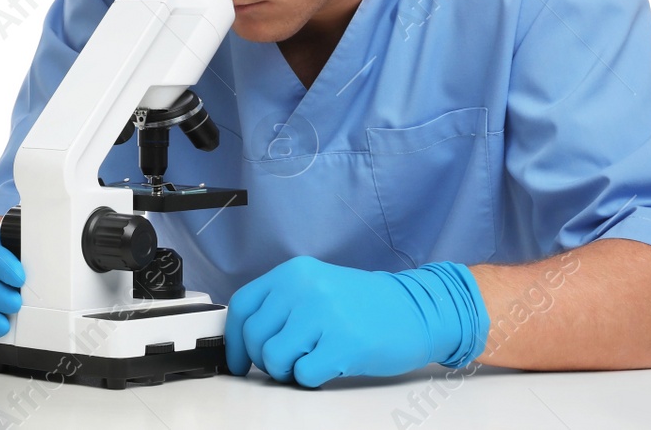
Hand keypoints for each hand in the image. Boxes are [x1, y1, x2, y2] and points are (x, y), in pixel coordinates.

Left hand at [224, 255, 488, 385]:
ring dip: (286, 371)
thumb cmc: (366, 305)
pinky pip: (303, 374)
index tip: (237, 360)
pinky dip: (310, 378)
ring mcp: (323, 314)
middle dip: (264, 360)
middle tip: (286, 364)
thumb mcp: (317, 287)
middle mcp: (304, 288)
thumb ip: (282, 305)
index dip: (233, 340)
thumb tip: (244, 339)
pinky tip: (328, 366)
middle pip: (254, 336)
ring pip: (273, 358)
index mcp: (294, 272)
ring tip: (308, 363)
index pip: (242, 306)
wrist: (417, 309)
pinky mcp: (342, 343)